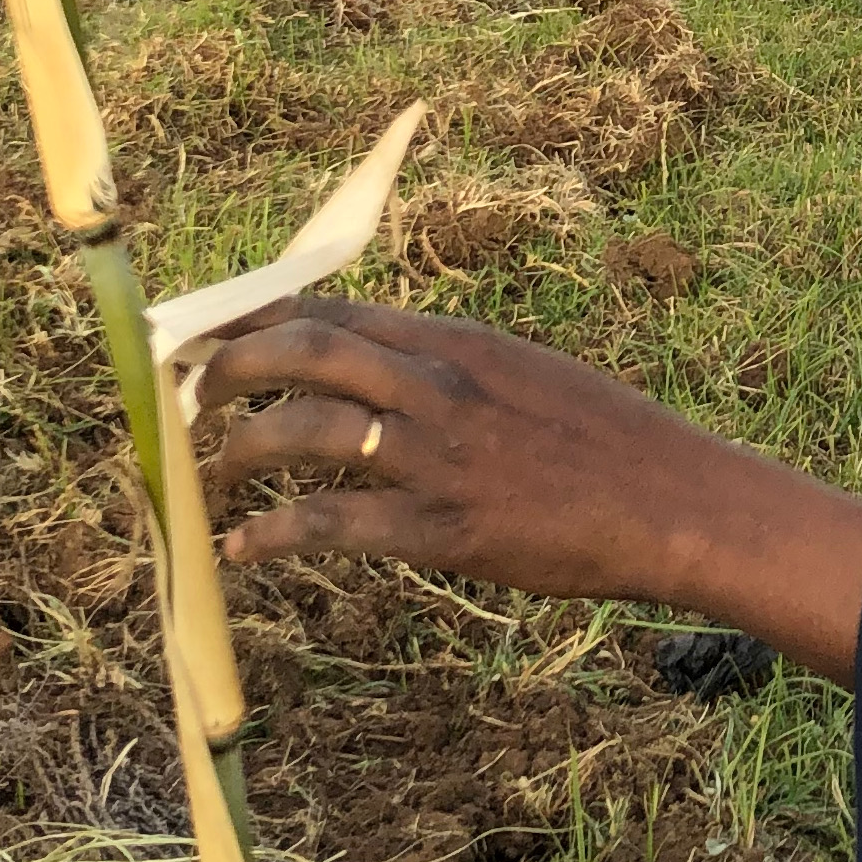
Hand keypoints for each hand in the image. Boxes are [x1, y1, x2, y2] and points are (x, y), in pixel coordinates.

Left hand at [198, 297, 861, 683]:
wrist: (674, 502)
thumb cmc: (609, 441)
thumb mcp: (527, 372)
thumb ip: (451, 366)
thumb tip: (380, 364)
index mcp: (459, 341)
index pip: (334, 309)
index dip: (257, 318)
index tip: (208, 331)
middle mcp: (441, 385)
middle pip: (303, 350)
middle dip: (227, 367)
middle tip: (188, 396)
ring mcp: (440, 457)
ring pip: (305, 429)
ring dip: (241, 450)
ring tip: (213, 475)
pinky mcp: (446, 530)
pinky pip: (336, 525)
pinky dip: (275, 535)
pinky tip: (243, 551)